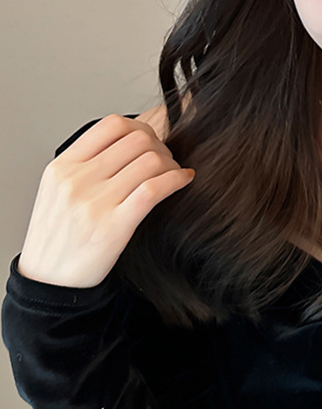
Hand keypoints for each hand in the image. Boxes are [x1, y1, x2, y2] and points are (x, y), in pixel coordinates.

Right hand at [18, 113, 195, 288]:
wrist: (49, 283)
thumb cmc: (58, 236)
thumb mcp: (58, 190)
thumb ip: (87, 163)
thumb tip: (132, 139)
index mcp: (63, 167)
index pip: (112, 124)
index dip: (140, 127)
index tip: (149, 141)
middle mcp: (77, 180)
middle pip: (138, 139)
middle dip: (160, 146)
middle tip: (165, 160)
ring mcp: (95, 203)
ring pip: (151, 160)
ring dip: (171, 164)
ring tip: (173, 174)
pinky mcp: (115, 226)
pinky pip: (155, 188)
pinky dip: (177, 179)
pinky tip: (184, 180)